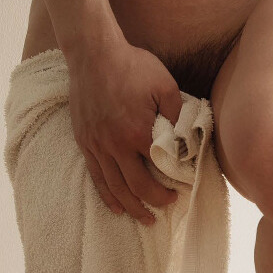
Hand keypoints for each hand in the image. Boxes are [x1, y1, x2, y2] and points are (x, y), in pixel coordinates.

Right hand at [67, 35, 184, 224]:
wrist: (93, 54)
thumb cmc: (132, 66)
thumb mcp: (166, 84)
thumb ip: (178, 113)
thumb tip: (186, 137)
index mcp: (138, 133)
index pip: (159, 170)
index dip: (171, 184)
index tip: (183, 189)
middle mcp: (115, 145)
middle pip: (135, 187)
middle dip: (153, 203)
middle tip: (167, 206)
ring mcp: (97, 145)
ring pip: (114, 187)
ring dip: (130, 206)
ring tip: (143, 218)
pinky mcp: (85, 142)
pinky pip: (95, 176)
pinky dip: (106, 195)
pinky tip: (116, 205)